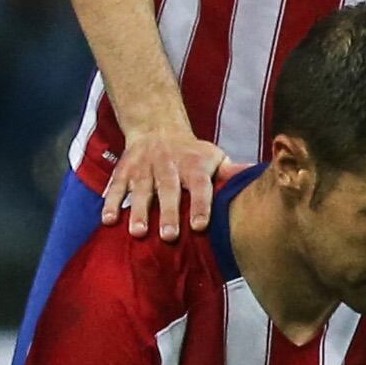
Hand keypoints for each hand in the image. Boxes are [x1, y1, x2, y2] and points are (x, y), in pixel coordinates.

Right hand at [101, 128, 228, 240]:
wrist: (157, 128)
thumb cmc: (191, 152)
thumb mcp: (214, 156)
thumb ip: (231, 172)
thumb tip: (256, 177)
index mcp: (194, 165)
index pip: (199, 185)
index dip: (200, 205)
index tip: (200, 226)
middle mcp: (168, 165)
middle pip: (168, 190)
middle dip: (168, 213)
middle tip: (169, 236)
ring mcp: (144, 168)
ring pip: (141, 190)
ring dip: (138, 211)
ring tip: (138, 232)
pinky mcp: (124, 170)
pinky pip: (116, 187)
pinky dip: (111, 203)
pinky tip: (109, 221)